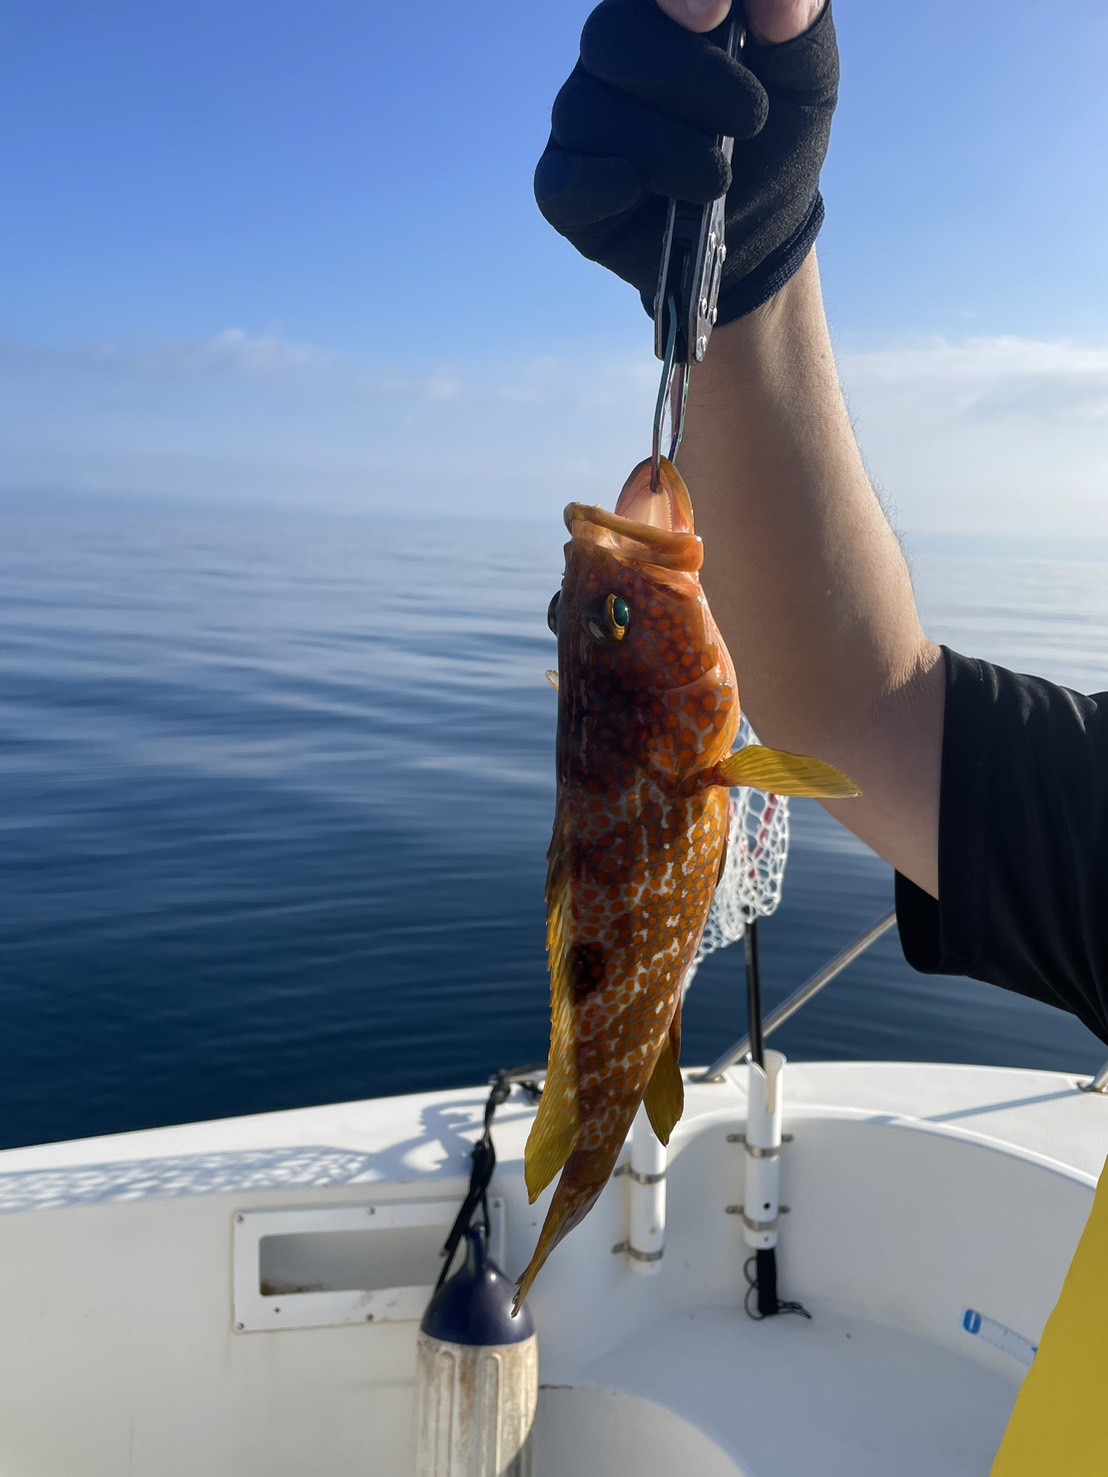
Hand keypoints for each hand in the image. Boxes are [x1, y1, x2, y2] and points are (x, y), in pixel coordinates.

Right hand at [535, 0, 837, 322]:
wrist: (762, 234)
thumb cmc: (774, 141)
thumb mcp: (805, 78)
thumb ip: (797, 21)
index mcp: (661, 17)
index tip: (715, 16)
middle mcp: (610, 62)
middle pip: (608, 38)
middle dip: (683, 75)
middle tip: (750, 119)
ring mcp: (582, 125)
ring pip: (585, 111)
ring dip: (662, 147)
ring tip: (716, 178)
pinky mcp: (567, 190)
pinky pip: (560, 180)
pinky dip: (595, 185)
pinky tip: (634, 190)